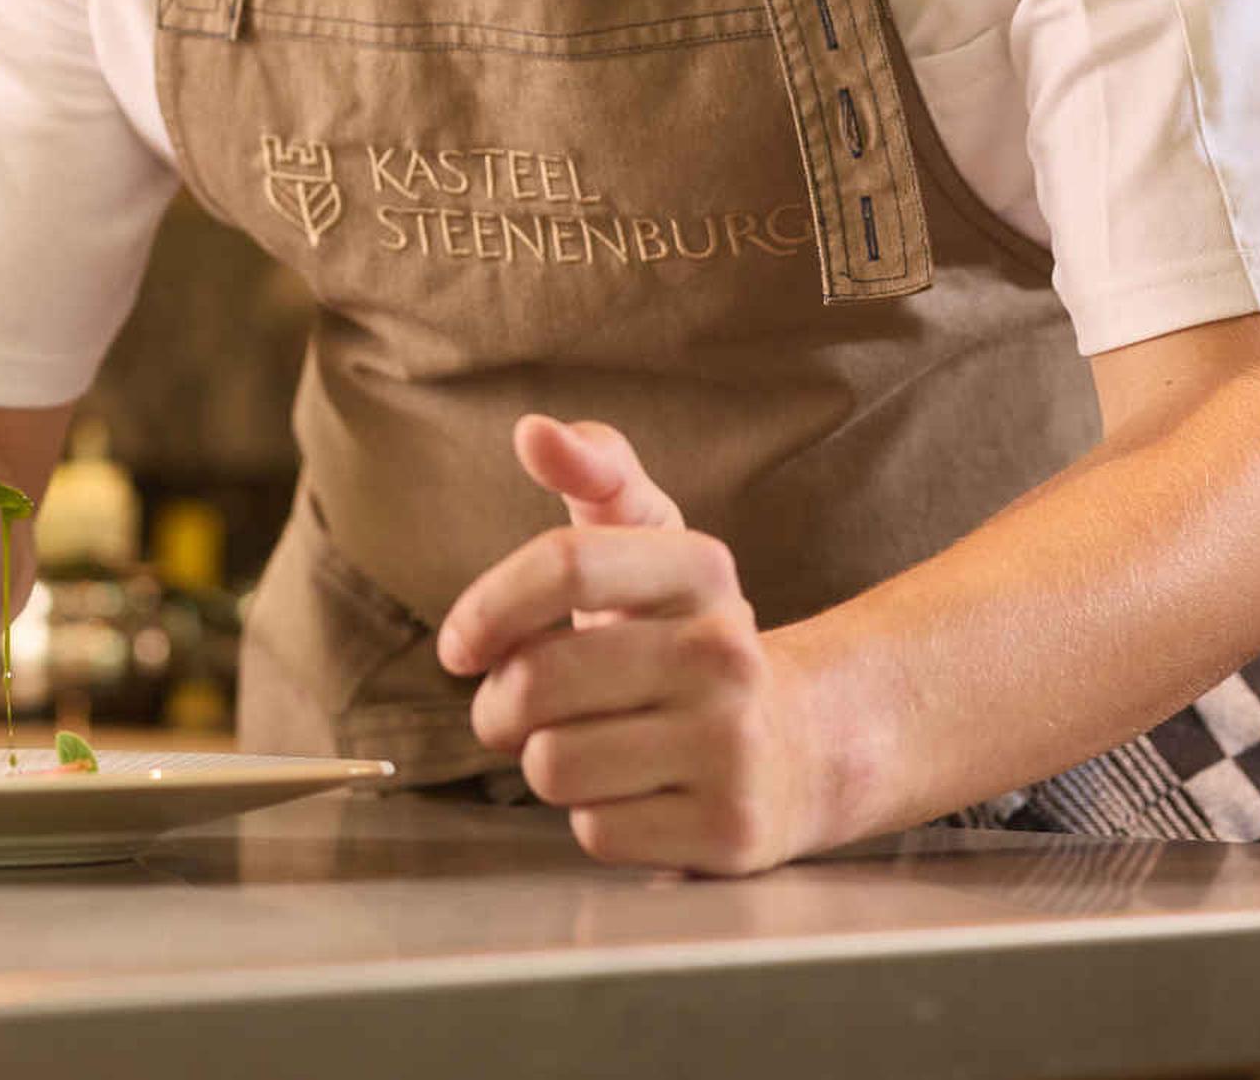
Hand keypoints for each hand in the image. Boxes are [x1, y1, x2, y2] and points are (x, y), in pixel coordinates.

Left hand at [435, 412, 830, 875]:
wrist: (800, 747)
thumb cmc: (686, 638)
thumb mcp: (653, 544)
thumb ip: (596, 472)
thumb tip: (533, 430)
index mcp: (700, 568)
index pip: (565, 561)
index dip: (487, 607)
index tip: (459, 646)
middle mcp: (726, 652)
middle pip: (537, 681)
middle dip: (501, 706)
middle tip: (521, 709)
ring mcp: (734, 745)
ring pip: (554, 765)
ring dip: (545, 763)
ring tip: (586, 745)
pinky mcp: (729, 831)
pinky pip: (594, 831)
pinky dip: (595, 818)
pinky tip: (636, 793)